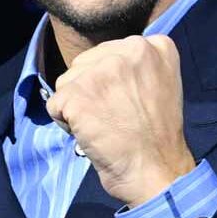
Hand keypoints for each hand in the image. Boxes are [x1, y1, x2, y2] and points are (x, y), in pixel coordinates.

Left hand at [44, 34, 194, 208]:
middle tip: (115, 118)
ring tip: (103, 127)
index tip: (129, 103)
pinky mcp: (77, 93)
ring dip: (77, 106)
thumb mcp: (161, 84)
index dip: (111, 82)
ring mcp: (101, 70)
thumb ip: (136, 68)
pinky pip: (55, 104)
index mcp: (154, 46)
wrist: (156, 171)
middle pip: (86, 64)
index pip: (110, 53)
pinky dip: (66, 124)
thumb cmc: (159, 137)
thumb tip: (101, 66)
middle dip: (91, 91)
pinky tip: (90, 135)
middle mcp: (129, 50)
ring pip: (68, 82)